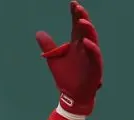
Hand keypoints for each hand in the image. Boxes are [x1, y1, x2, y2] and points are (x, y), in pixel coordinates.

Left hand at [36, 1, 102, 115]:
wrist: (71, 96)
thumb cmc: (66, 77)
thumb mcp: (53, 60)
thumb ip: (48, 46)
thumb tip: (38, 33)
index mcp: (77, 45)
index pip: (77, 26)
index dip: (75, 15)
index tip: (72, 3)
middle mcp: (85, 48)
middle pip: (85, 30)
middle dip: (82, 18)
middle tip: (78, 7)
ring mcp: (92, 57)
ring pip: (92, 40)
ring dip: (88, 30)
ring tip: (81, 20)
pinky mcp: (95, 67)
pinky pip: (95, 56)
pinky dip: (92, 49)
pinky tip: (86, 42)